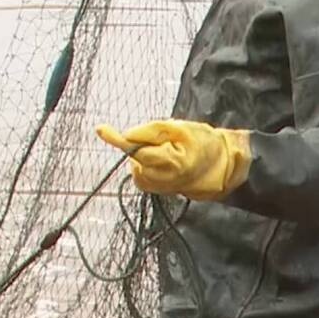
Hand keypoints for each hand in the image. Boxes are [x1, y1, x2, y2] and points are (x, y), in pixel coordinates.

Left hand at [95, 119, 250, 199]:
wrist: (218, 167)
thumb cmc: (202, 144)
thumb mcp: (181, 129)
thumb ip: (152, 131)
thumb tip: (126, 136)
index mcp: (171, 162)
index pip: (136, 149)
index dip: (117, 139)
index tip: (100, 129)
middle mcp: (160, 178)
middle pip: (134, 155)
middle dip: (142, 144)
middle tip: (165, 140)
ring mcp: (155, 186)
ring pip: (135, 163)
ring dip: (144, 153)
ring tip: (168, 150)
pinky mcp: (152, 188)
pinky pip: (139, 171)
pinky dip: (145, 162)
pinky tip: (163, 159)